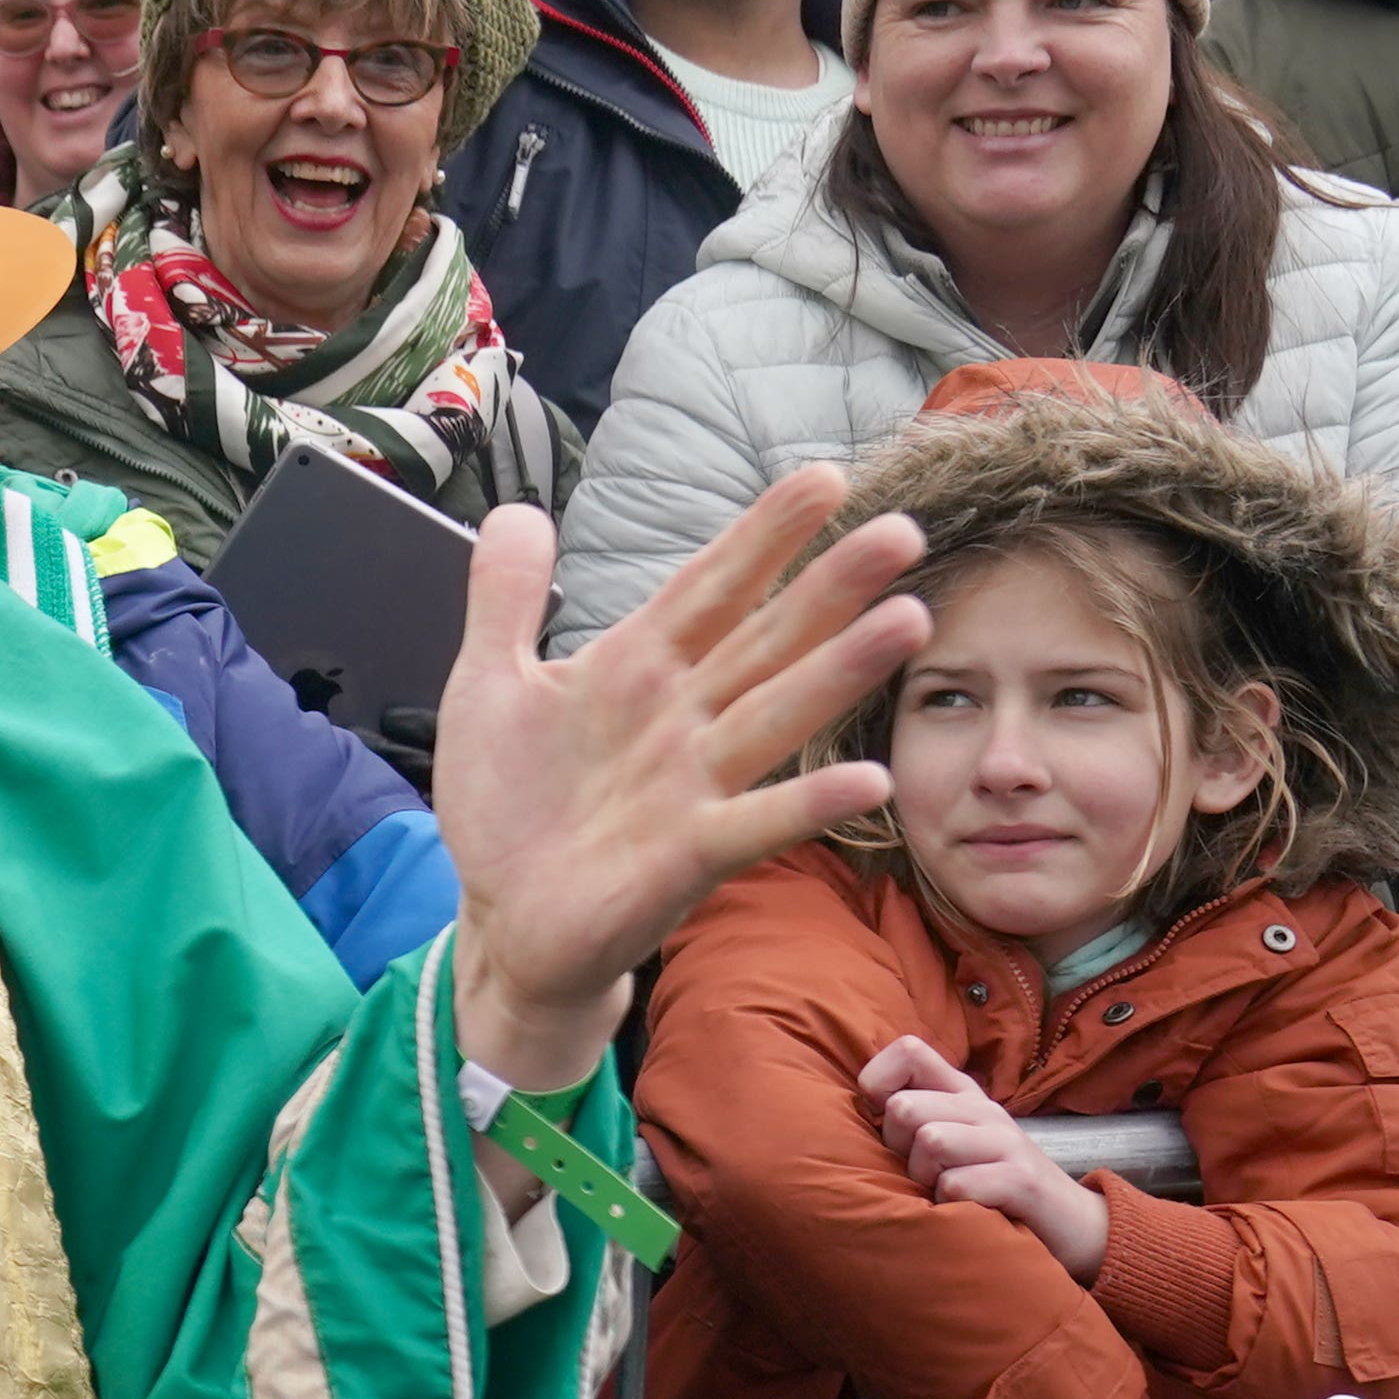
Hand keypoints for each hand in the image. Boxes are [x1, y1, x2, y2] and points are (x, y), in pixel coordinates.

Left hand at [426, 466, 930, 1098]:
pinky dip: (810, 804)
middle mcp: (683, 718)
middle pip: (767, 638)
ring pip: (779, 715)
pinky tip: (870, 781)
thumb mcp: (489, 684)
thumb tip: (515, 511)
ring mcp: (694, 785)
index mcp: (637, 668)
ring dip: (842, 671)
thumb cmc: (510, 804)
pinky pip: (759, 823)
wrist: (504, 921)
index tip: (825, 477)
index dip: (763, 536)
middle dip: (831, 586)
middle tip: (902, 529)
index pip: (711, 586)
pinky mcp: (690, 855)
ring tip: (909, 620)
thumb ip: (505, 598)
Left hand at [859, 1035, 1108, 1275]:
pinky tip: (967, 1213)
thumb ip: (913, 1120)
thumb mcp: (953, 1144)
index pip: (909, 1050)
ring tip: (946, 1192)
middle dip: (899, 1149)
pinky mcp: (1020, 1180)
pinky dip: (949, 1207)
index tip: (882, 1120)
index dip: (877, 1082)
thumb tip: (857, 1106)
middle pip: (906, 1107)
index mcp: (962, 1094)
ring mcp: (1005, 1142)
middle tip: (924, 1174)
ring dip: (926, 1179)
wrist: (1072, 1226)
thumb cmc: (992, 1186)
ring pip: (931, 1141)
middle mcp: (983, 1109)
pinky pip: (956, 1185)